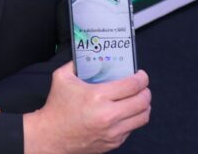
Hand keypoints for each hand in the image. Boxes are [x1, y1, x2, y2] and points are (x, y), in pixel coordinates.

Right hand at [23, 62, 150, 153]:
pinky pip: (132, 129)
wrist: (51, 136)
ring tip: (138, 100)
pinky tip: (124, 113)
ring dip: (144, 106)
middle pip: (143, 101)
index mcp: (98, 96)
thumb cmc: (56, 108)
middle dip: (146, 91)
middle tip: (142, 87)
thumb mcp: (62, 78)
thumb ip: (76, 63)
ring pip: (143, 117)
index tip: (141, 75)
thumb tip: (88, 54)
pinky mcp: (113, 142)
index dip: (142, 78)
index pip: (133, 85)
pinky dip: (132, 119)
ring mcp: (113, 131)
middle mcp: (108, 115)